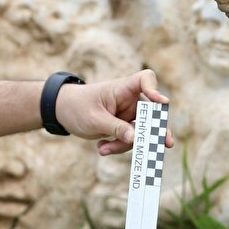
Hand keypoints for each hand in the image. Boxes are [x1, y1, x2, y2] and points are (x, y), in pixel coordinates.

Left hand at [55, 69, 174, 155]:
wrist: (63, 112)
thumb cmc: (76, 107)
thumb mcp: (94, 119)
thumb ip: (115, 128)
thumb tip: (136, 139)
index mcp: (122, 88)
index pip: (145, 79)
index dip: (155, 89)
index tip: (162, 103)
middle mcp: (129, 100)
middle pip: (152, 113)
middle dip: (156, 130)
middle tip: (165, 144)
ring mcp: (128, 114)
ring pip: (140, 132)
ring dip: (126, 144)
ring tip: (103, 149)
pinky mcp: (124, 127)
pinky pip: (130, 139)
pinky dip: (119, 146)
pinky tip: (103, 148)